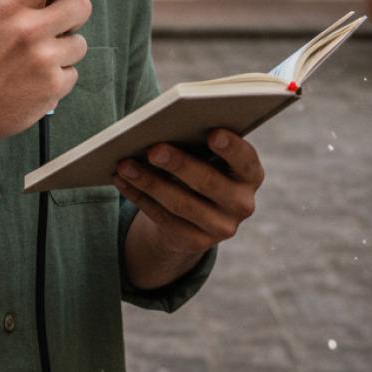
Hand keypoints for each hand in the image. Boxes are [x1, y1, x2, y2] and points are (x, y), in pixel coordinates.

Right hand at [0, 0, 91, 149]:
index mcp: (10, 6)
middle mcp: (28, 30)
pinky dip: (59, 75)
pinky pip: (73, 71)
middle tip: (55, 22)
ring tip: (39, 56)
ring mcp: (42, 59)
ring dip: (65, 48)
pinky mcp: (52, 87)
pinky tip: (36, 78)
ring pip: (80, 42)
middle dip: (73, 12)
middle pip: (81, 6)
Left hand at [114, 130, 263, 274]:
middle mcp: (242, 204)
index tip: (213, 133)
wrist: (197, 215)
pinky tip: (121, 180)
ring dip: (149, 182)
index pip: (246, 160)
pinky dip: (139, 197)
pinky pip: (163, 219)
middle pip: (208, 182)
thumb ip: (198, 142)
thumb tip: (162, 129)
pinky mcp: (195, 242)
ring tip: (124, 164)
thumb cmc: (201, 165)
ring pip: (180, 204)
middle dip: (178, 164)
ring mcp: (221, 228)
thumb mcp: (208, 155)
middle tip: (153, 149)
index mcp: (250, 174)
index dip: (231, 148)